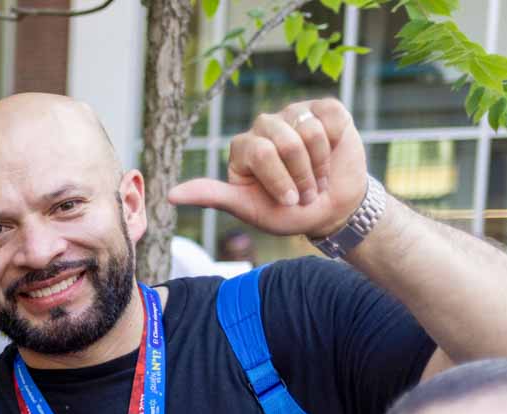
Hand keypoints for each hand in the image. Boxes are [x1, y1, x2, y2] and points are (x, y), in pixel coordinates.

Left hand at [168, 98, 367, 238]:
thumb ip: (213, 197)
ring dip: (320, 164)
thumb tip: (171, 195)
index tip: (288, 202)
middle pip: (287, 143)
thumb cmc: (288, 212)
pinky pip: (331, 119)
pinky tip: (331, 153)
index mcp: (242, 149)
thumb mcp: (248, 209)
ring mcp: (293, 114)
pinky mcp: (323, 109)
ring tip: (317, 178)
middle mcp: (264, 126)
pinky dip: (336, 143)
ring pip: (310, 131)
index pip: (262, 153)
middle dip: (302, 176)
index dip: (281, 181)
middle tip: (304, 192)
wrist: (332, 208)